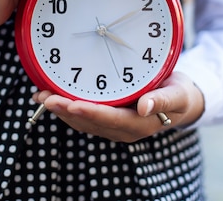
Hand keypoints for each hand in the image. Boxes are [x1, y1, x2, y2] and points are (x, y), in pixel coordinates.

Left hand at [33, 72, 204, 142]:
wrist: (181, 100)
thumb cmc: (180, 94)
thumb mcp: (178, 94)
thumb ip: (162, 100)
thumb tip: (145, 107)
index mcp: (139, 124)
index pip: (109, 119)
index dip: (88, 112)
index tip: (69, 102)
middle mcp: (122, 128)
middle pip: (89, 122)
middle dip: (65, 110)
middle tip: (45, 97)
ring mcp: (113, 125)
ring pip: (82, 121)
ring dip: (61, 109)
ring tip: (40, 96)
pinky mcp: (107, 117)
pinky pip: (83, 116)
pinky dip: (66, 106)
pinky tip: (51, 96)